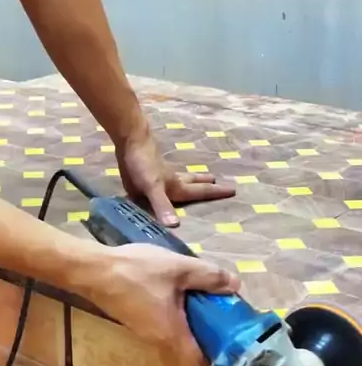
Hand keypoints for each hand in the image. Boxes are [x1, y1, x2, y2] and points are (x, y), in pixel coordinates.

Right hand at [90, 243, 239, 365]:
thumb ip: (209, 277)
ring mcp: (142, 332)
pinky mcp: (132, 320)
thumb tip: (235, 286)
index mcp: (171, 334)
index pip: (196, 364)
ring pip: (172, 336)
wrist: (93, 270)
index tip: (225, 334)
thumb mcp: (179, 268)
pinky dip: (171, 314)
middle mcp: (156, 340)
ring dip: (186, 321)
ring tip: (196, 295)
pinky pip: (159, 325)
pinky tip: (171, 289)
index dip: (213, 355)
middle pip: (185, 349)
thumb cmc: (137, 272)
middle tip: (215, 310)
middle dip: (203, 333)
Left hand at [116, 127, 235, 226]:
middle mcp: (172, 181)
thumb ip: (162, 205)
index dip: (216, 193)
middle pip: (193, 183)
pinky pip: (164, 180)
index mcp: (176, 187)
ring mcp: (160, 175)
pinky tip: (165, 181)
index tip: (234, 190)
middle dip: (206, 185)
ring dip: (192, 179)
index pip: (200, 192)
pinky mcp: (148, 173)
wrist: (131, 139)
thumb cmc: (143, 164)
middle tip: (219, 182)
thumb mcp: (152, 187)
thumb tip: (175, 225)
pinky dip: (171, 180)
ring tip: (202, 178)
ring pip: (181, 178)